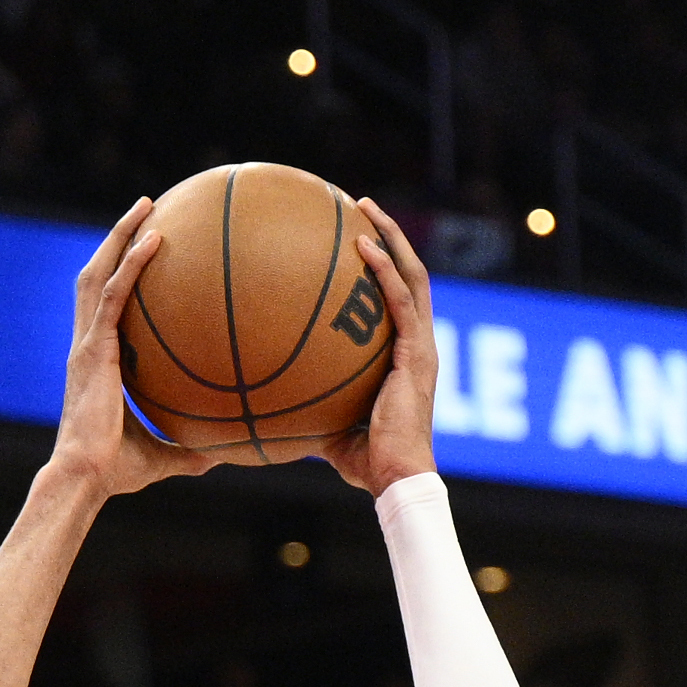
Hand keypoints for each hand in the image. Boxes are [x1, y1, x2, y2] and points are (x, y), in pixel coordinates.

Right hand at [49, 199, 209, 497]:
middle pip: (96, 275)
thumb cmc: (116, 473)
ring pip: (98, 273)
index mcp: (96, 361)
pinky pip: (113, 295)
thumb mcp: (163, 455)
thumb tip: (226, 455)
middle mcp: (87, 344)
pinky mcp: (93, 349)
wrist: (86, 478)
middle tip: (146, 209)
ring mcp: (87, 344)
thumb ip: (191, 450)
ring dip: (120, 236)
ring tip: (146, 206)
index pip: (104, 306)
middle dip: (117, 239)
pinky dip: (131, 264)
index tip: (143, 249)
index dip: (118, 273)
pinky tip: (155, 240)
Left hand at [318, 199, 439, 495]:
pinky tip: (362, 246)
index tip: (356, 241)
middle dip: (389, 237)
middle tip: (361, 208)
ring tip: (365, 208)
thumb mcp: (329, 425)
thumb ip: (309, 406)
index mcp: (406, 357)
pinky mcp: (417, 353)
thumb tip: (265, 405)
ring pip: (412, 276)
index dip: (384, 269)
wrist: (396, 478)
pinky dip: (383, 270)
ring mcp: (421, 346)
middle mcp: (419, 344)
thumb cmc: (364, 463)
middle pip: (409, 275)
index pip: (399, 300)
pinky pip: (400, 300)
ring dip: (390, 237)